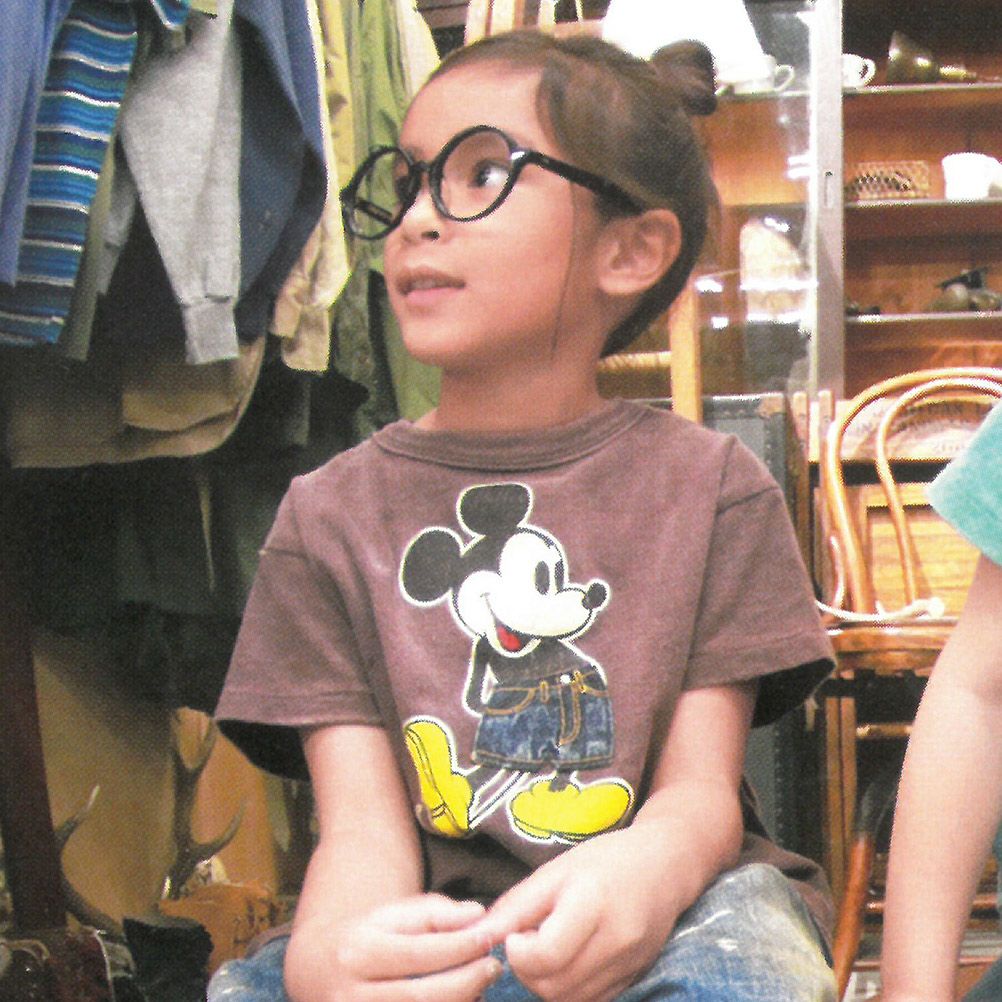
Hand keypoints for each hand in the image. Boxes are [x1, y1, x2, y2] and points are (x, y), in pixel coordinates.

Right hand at [285, 893, 501, 1001]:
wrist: (316, 973)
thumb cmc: (365, 937)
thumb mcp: (390, 914)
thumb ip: (434, 913)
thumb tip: (476, 916)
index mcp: (358, 952)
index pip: (419, 953)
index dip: (460, 947)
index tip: (489, 938)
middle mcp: (352, 996)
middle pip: (423, 997)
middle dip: (467, 982)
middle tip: (493, 966)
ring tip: (480, 985)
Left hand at [475, 826, 682, 1001]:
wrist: (665, 867)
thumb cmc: (605, 860)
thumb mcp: (557, 869)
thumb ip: (518, 904)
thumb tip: (481, 934)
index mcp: (592, 903)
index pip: (546, 955)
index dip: (518, 953)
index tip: (514, 935)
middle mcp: (615, 941)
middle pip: (554, 986)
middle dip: (527, 972)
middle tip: (525, 944)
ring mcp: (628, 966)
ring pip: (570, 1000)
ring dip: (545, 985)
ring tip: (544, 952)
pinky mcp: (633, 980)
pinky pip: (590, 1001)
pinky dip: (568, 990)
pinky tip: (565, 962)